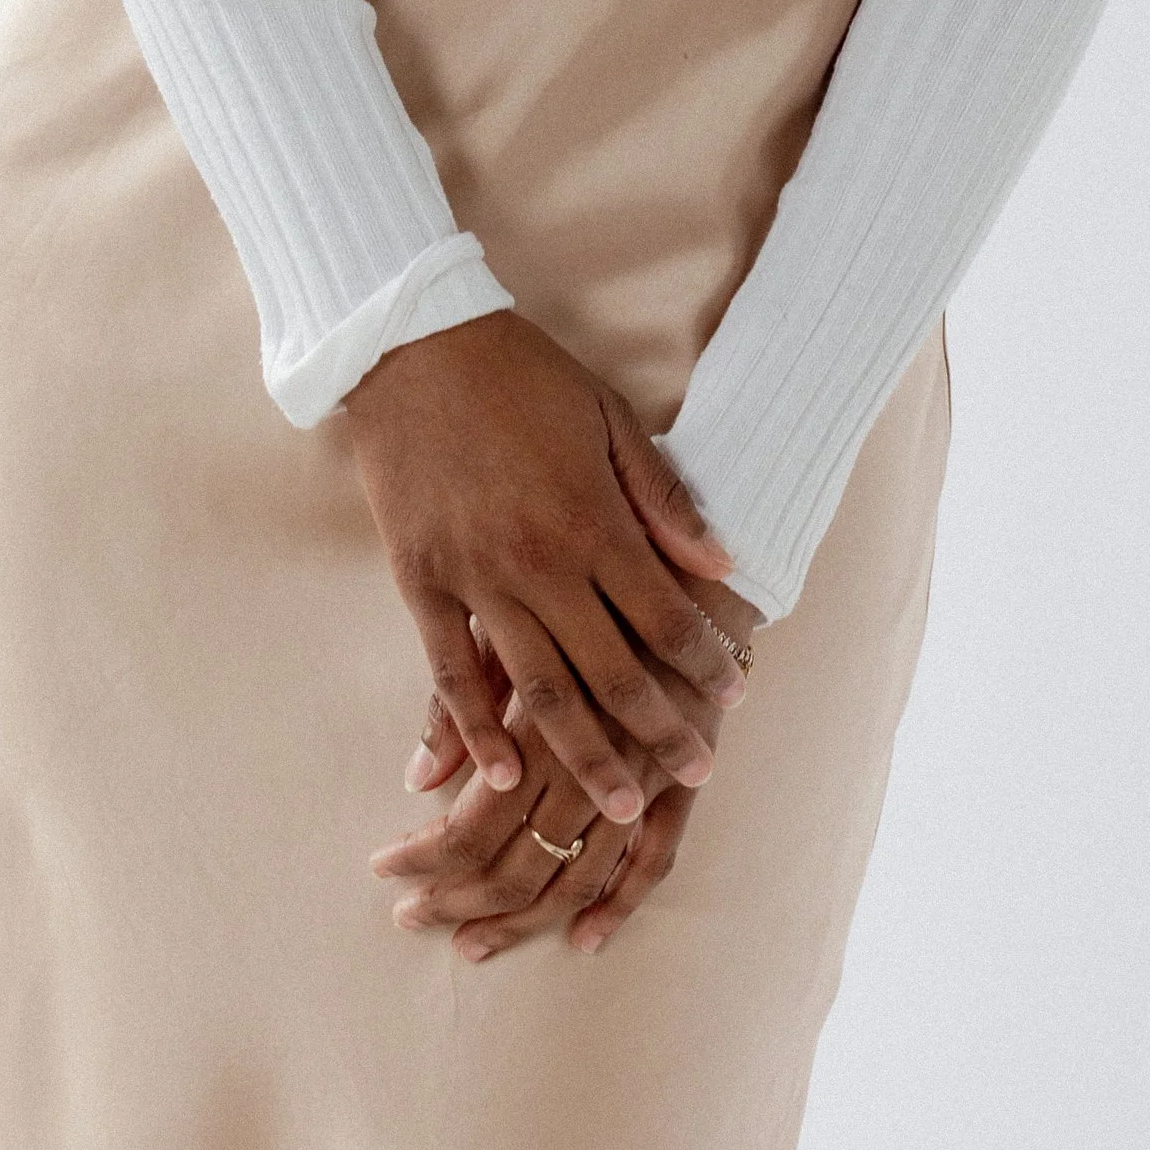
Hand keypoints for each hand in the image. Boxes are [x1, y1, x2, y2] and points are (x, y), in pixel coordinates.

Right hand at [340, 310, 748, 830]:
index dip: (704, 662)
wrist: (414, 343)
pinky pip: (449, 673)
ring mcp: (475, 578)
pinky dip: (474, 731)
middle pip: (612, 670)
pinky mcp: (420, 581)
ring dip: (584, 754)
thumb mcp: (608, 417)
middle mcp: (538, 562)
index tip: (735, 699)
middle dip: (661, 729)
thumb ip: (662, 498)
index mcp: (591, 519)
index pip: (664, 615)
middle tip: (698, 774)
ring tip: (620, 806)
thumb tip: (720, 561)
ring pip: (538, 690)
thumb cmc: (521, 374)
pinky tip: (499, 775)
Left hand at [373, 581, 762, 958]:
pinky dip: (620, 903)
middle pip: (516, 858)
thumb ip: (464, 694)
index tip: (384, 871)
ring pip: (577, 870)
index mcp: (536, 709)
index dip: (425, 857)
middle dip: (459, 900)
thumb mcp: (507, 606)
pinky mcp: (686, 769)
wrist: (697, 527)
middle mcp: (590, 749)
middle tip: (412, 917)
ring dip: (525, 917)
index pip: (470, 821)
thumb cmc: (577, 565)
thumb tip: (416, 778)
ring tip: (475, 942)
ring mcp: (642, 765)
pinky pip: (657, 857)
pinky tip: (585, 937)